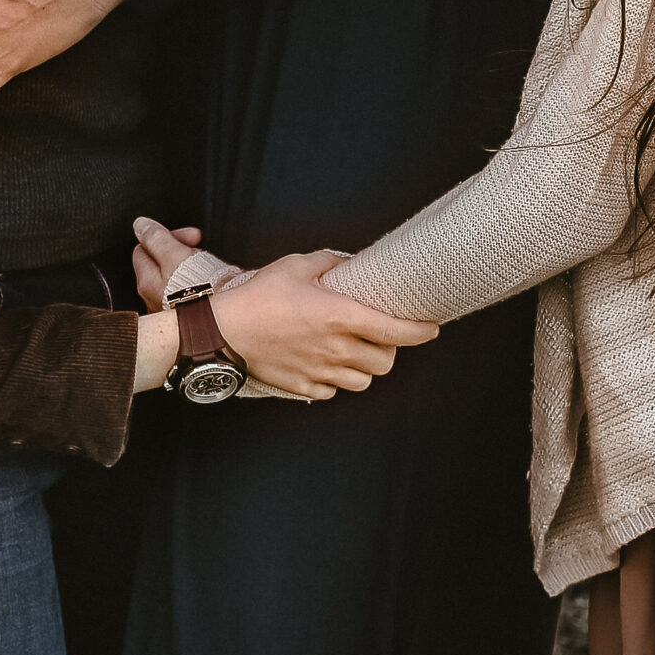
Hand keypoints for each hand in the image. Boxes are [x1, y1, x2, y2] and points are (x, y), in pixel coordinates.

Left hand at [132, 218, 205, 308]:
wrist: (222, 321)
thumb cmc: (199, 292)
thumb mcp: (175, 255)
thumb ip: (157, 239)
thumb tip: (140, 225)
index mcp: (147, 282)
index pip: (143, 249)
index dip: (165, 237)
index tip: (187, 236)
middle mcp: (154, 299)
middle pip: (160, 264)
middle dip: (180, 250)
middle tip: (200, 247)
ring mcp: (170, 309)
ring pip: (176, 277)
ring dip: (192, 266)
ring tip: (210, 266)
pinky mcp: (188, 316)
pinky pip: (189, 292)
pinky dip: (199, 283)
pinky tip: (213, 282)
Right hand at [208, 253, 437, 400]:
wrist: (222, 332)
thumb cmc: (258, 296)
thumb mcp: (297, 265)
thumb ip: (331, 263)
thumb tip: (351, 264)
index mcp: (340, 316)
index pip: (397, 331)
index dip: (422, 331)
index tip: (432, 327)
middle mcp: (336, 349)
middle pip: (386, 361)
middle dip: (390, 348)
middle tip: (379, 334)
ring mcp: (320, 372)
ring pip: (364, 381)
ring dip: (365, 366)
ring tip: (353, 350)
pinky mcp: (304, 387)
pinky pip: (334, 391)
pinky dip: (337, 380)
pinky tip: (326, 363)